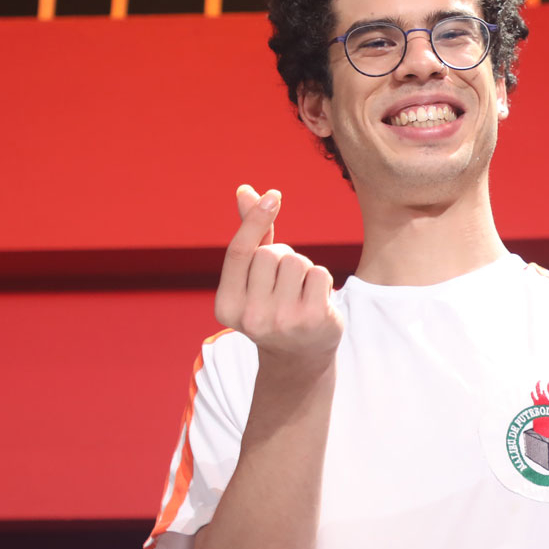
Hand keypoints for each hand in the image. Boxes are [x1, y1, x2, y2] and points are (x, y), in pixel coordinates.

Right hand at [214, 185, 343, 368]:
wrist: (299, 357)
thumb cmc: (272, 306)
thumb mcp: (253, 277)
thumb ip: (250, 235)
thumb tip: (245, 190)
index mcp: (227, 306)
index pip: (240, 252)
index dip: (256, 219)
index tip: (274, 195)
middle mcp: (251, 318)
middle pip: (271, 254)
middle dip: (282, 256)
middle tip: (283, 282)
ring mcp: (283, 321)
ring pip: (297, 261)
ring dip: (303, 269)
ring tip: (299, 292)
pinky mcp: (313, 320)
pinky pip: (319, 273)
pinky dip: (320, 279)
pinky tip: (315, 300)